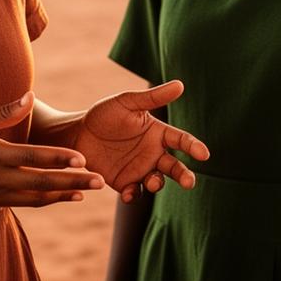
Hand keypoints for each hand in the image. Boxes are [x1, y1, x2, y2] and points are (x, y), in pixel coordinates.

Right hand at [0, 92, 103, 207]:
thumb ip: (4, 112)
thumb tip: (29, 96)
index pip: (34, 158)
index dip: (60, 159)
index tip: (83, 160)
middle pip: (42, 183)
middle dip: (72, 183)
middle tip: (99, 182)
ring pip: (34, 198)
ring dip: (60, 196)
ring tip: (83, 194)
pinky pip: (21, 204)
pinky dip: (41, 201)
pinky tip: (56, 197)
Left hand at [73, 80, 210, 202]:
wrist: (77, 134)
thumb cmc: (103, 114)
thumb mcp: (127, 102)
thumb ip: (153, 97)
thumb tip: (180, 85)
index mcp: (158, 133)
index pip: (181, 140)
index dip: (194, 147)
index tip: (203, 155)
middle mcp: (153, 153)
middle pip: (175, 166)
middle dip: (184, 175)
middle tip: (189, 183)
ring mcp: (140, 169)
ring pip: (157, 181)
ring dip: (158, 184)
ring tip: (151, 181)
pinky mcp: (125, 183)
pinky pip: (135, 192)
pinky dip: (134, 195)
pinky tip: (128, 193)